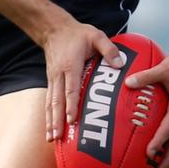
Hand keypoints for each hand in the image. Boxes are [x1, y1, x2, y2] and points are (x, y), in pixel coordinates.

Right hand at [41, 18, 122, 142]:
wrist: (54, 29)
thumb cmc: (78, 34)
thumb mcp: (96, 36)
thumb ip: (109, 49)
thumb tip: (120, 64)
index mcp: (71, 65)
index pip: (71, 89)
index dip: (71, 105)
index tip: (72, 120)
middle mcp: (59, 74)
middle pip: (57, 101)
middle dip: (57, 120)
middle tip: (58, 137)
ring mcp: (53, 79)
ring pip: (50, 103)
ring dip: (50, 121)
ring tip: (51, 138)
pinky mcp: (51, 81)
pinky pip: (49, 101)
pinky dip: (48, 116)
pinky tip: (49, 128)